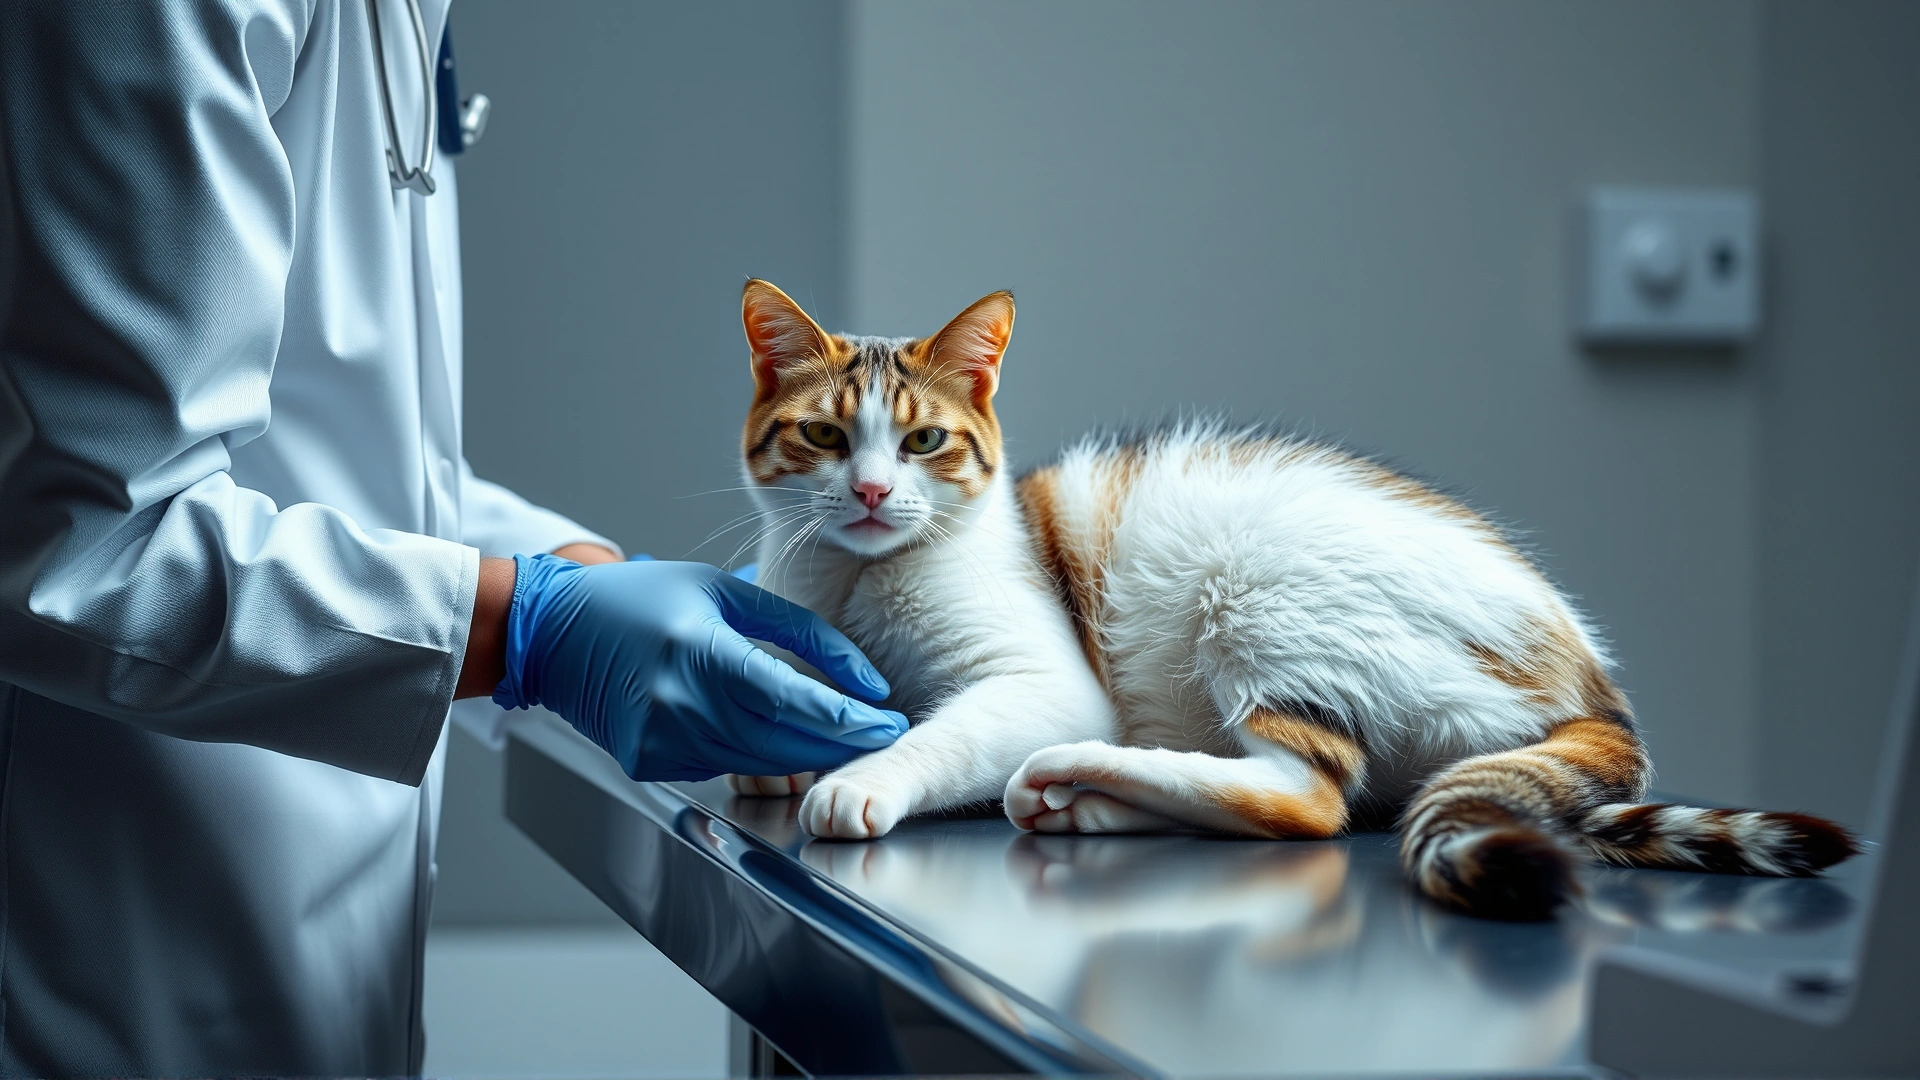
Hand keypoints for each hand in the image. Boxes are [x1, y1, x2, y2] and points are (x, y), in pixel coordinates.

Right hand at [489, 555, 906, 780]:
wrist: (556, 633)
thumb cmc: (646, 600)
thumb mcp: (727, 592)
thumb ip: (803, 633)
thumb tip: (866, 680)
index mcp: (697, 651)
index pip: (790, 700)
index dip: (846, 719)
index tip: (891, 721)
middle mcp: (676, 703)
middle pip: (781, 741)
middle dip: (841, 743)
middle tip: (884, 732)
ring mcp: (659, 740)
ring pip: (759, 763)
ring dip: (807, 754)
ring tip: (846, 736)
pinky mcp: (649, 762)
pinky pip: (724, 765)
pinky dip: (758, 754)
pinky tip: (779, 736)